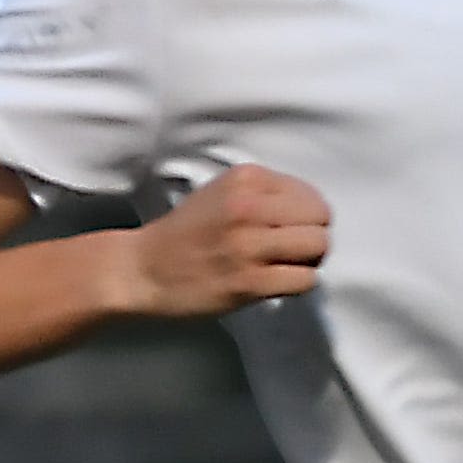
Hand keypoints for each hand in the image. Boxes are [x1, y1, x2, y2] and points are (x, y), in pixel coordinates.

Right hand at [123, 164, 329, 317]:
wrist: (143, 269)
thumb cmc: (184, 233)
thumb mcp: (221, 192)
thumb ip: (263, 193)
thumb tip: (310, 211)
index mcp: (244, 179)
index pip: (309, 194)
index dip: (307, 215)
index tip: (290, 229)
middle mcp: (248, 207)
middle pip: (319, 220)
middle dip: (313, 237)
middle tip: (293, 250)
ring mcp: (249, 245)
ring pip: (317, 247)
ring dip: (308, 260)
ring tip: (287, 266)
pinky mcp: (249, 282)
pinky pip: (304, 280)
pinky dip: (297, 283)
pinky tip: (277, 283)